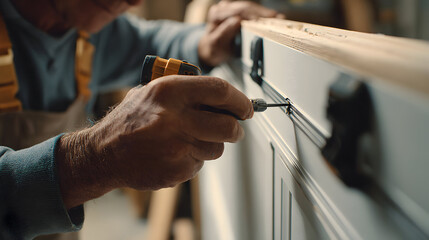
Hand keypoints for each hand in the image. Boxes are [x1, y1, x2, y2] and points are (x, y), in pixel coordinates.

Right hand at [56, 75, 253, 208]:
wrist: (104, 153)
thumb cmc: (129, 121)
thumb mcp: (152, 91)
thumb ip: (186, 91)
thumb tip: (223, 98)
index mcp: (169, 92)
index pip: (220, 91)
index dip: (240, 100)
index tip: (246, 107)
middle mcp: (175, 119)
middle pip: (228, 125)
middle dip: (236, 128)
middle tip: (235, 128)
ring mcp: (176, 147)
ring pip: (217, 148)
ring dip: (212, 144)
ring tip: (190, 139)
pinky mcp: (176, 170)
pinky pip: (199, 164)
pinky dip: (194, 158)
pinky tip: (175, 153)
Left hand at [198, 1, 284, 66]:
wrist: (212, 50)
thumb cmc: (213, 49)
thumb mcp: (215, 45)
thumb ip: (224, 33)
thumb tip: (236, 21)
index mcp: (216, 14)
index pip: (236, 11)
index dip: (251, 15)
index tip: (263, 20)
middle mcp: (224, 7)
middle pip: (246, 7)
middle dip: (262, 13)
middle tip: (277, 19)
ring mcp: (232, 8)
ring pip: (251, 8)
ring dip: (265, 13)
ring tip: (279, 18)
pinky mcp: (239, 12)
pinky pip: (253, 11)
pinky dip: (264, 15)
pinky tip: (275, 18)